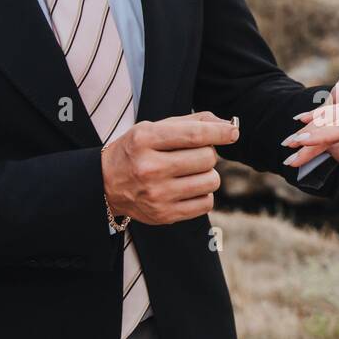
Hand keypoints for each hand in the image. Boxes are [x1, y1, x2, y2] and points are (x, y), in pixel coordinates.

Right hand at [101, 112, 238, 225]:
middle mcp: (150, 168)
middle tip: (195, 155)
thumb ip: (190, 123)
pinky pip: (206, 203)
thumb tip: (228, 125)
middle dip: (208, 154)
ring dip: (208, 175)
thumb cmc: (136, 151)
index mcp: (145, 140)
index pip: (194, 135)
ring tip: (191, 173)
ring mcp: (157, 194)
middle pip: (207, 158)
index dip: (219, 133)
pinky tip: (188, 189)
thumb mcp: (153, 129)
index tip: (233, 132)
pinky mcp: (164, 215)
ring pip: (211, 181)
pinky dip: (203, 194)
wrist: (105, 184)